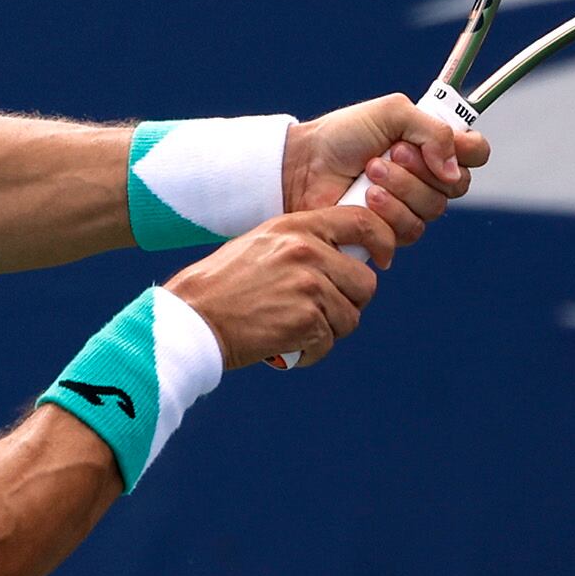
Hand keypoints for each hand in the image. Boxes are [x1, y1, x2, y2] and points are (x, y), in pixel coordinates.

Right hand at [164, 205, 393, 368]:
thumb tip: (344, 260)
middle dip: (349, 302)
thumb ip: (303, 245)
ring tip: (294, 330)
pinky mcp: (306, 320)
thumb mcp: (261, 245)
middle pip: (365, 282)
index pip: (362, 223)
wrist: (192, 317)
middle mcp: (307, 251)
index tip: (381, 261)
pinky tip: (287, 346)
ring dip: (328, 331)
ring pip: (350, 317)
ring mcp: (309, 285)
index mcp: (296, 227)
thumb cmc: (222, 286)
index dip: (381, 242)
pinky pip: (329, 342)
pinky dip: (311, 352)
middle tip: (320, 313)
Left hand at [283, 94, 492, 248]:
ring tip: (369, 173)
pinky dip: (388, 211)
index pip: (476, 153)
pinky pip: (411, 229)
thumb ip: (432, 131)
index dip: (468, 152)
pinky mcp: (392, 232)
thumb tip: (453, 171)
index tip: (443, 145)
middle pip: (458, 184)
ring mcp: (411, 205)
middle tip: (390, 153)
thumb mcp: (391, 113)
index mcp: (433, 145)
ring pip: (433, 208)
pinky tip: (366, 199)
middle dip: (422, 168)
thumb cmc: (343, 135)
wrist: (304, 166)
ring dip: (401, 187)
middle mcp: (428, 177)